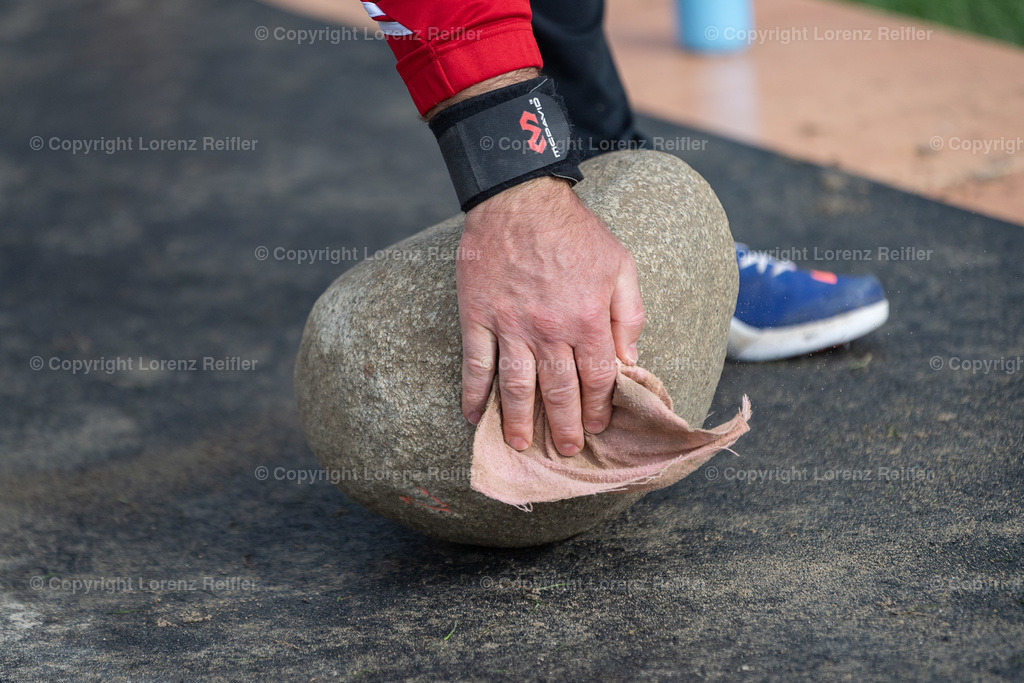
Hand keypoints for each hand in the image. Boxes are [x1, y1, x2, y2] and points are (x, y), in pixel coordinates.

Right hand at [457, 176, 644, 455]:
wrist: (520, 200)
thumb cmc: (575, 232)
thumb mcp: (621, 265)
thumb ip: (630, 314)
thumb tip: (630, 359)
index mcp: (588, 320)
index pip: (596, 378)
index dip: (597, 408)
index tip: (595, 427)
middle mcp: (550, 331)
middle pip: (558, 391)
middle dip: (563, 426)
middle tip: (563, 449)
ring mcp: (510, 326)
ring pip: (516, 387)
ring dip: (518, 421)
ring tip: (520, 444)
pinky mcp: (479, 317)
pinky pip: (476, 363)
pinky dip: (473, 392)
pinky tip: (473, 415)